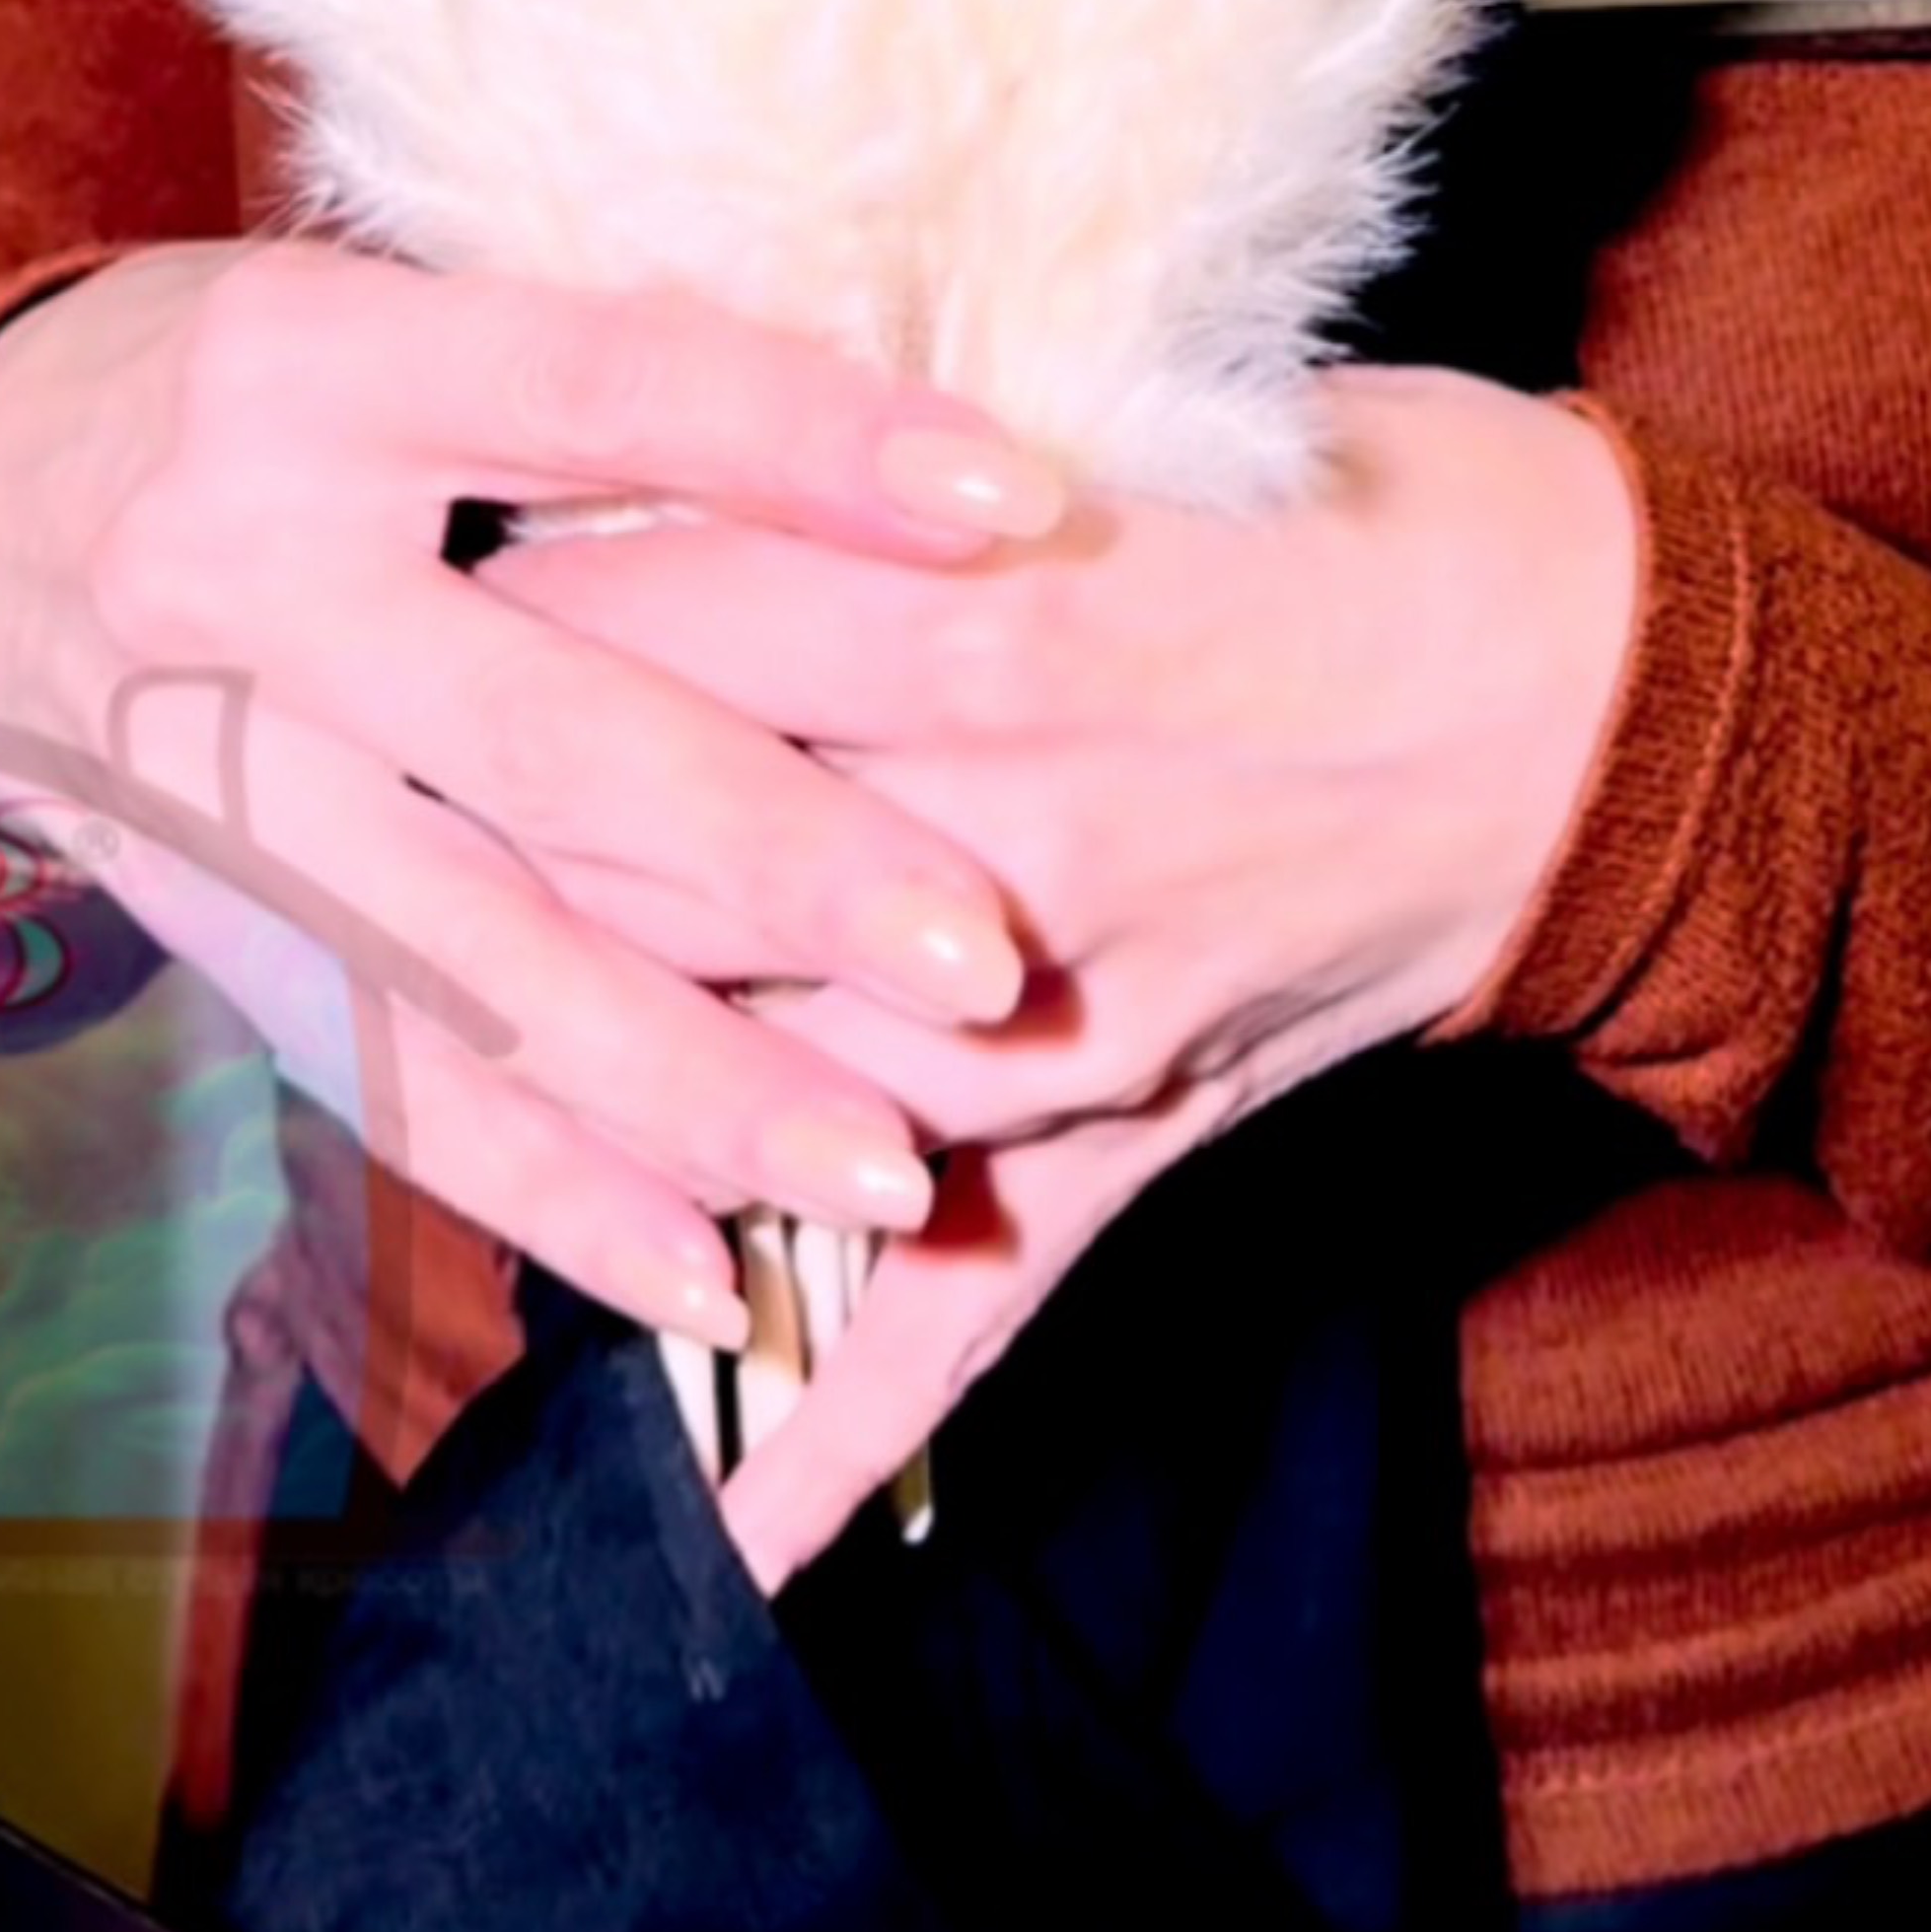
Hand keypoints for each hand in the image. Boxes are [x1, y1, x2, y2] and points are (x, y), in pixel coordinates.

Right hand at [0, 240, 1064, 1355]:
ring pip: (479, 963)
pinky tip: (710, 1281)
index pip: (596, 390)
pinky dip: (556, 1200)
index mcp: (323, 370)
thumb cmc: (258, 390)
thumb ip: (601, 398)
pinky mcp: (208, 933)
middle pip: (545, 732)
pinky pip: (391, 1092)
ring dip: (698, 1086)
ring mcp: (216, 776)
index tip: (1010, 501)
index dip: (800, 439)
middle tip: (985, 954)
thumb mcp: (387, 317)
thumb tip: (911, 458)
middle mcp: (254, 573)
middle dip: (776, 856)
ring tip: (898, 1176)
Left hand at [490, 363, 1645, 1575]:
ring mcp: (1053, 1002)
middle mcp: (977, 814)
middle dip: (474, 853)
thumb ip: (891, 465)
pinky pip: (966, 1303)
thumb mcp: (1109, 420)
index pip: (628, 626)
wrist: (1583, 682)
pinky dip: (833, 1419)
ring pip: (753, 1081)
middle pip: (639, 860)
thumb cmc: (1344, 505)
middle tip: (347, 825)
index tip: (378, 602)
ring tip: (437, 1086)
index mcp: (959, 605)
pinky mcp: (1132, 1130)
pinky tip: (715, 1511)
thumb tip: (685, 423)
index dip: (477, 621)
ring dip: (593, 1103)